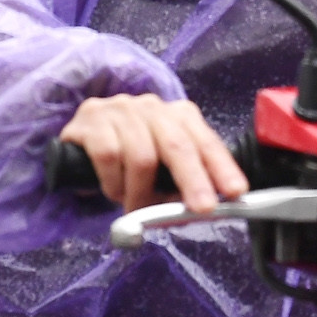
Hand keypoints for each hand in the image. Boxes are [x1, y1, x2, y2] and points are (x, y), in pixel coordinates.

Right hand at [57, 95, 246, 214]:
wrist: (80, 143)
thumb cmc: (129, 158)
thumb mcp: (162, 168)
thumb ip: (182, 184)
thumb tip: (200, 210)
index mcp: (179, 115)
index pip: (206, 141)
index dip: (222, 166)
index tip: (236, 191)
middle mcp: (153, 107)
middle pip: (178, 145)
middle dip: (193, 180)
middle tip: (201, 209)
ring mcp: (122, 109)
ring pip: (142, 156)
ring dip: (140, 192)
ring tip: (134, 205)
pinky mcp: (92, 118)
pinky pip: (109, 155)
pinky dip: (114, 182)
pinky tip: (113, 189)